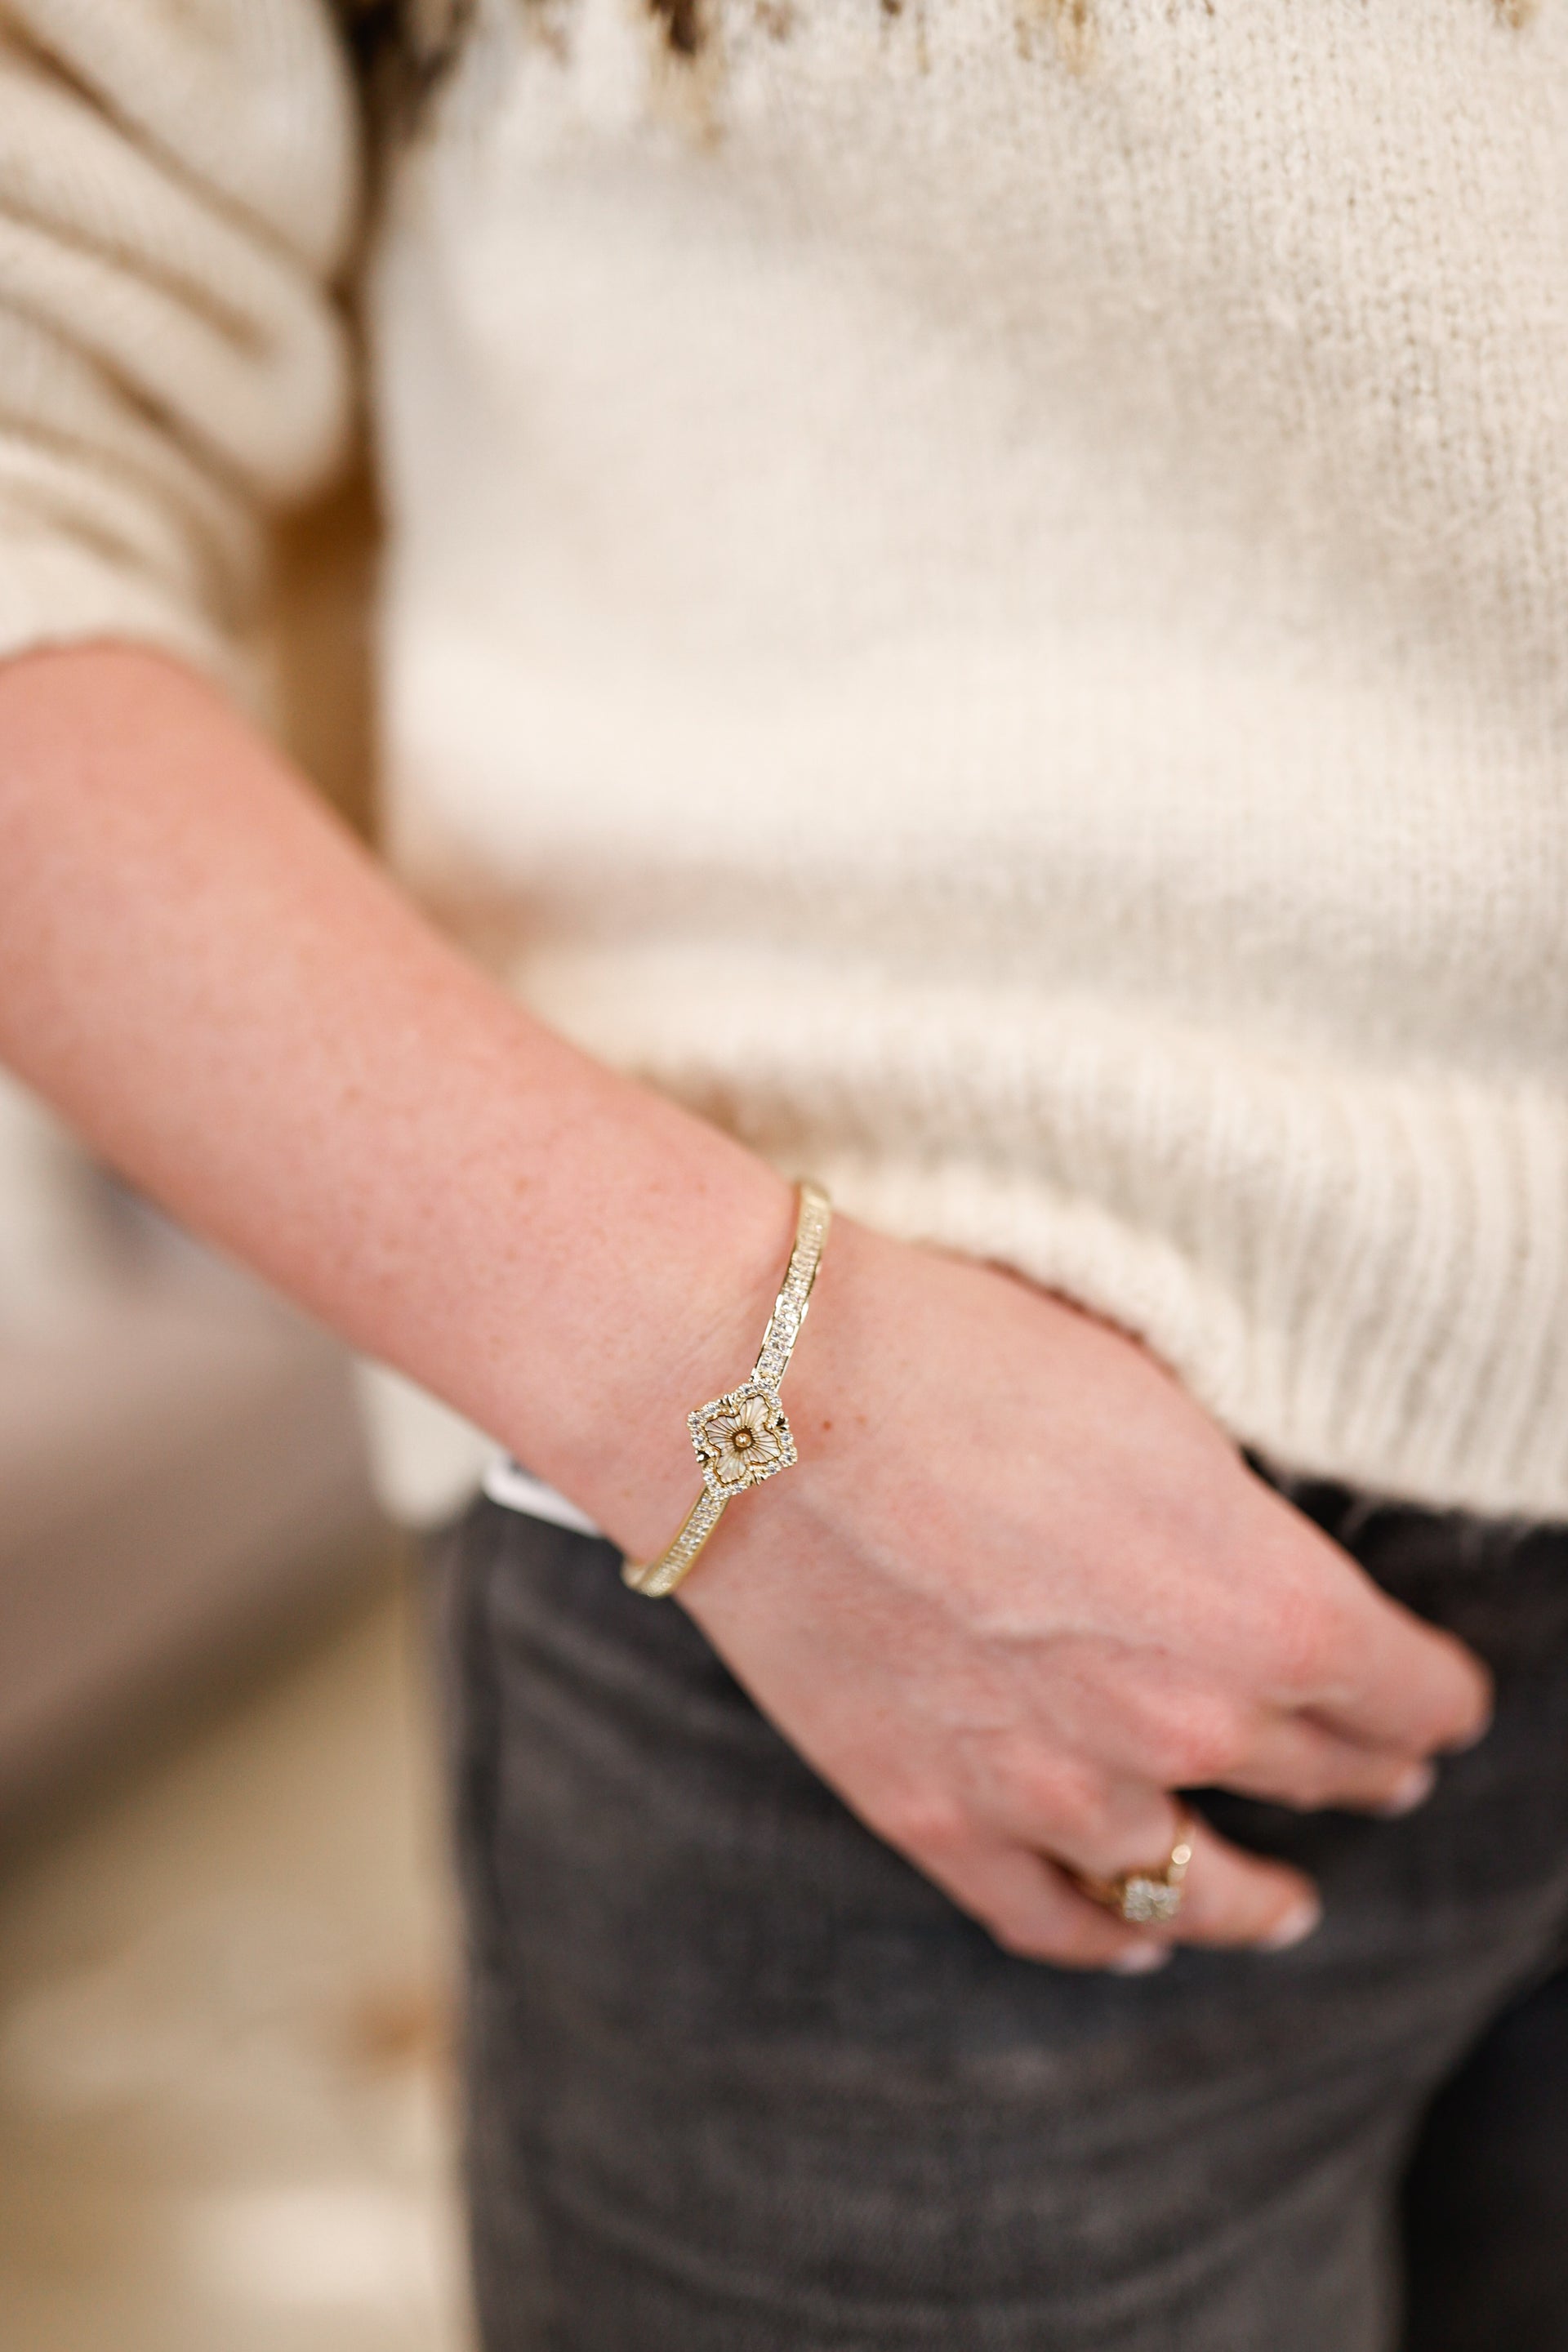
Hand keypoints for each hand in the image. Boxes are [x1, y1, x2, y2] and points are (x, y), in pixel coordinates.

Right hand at [677, 1217, 1492, 1969]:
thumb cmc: (954, 1351)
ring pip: (1200, 1886)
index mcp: (1264, 1604)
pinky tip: (1139, 1937)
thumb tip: (1249, 1551)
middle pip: (1320, 1775)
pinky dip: (1108, 1939)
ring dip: (1261, 1898)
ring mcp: (1052, 1789)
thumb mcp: (1153, 1399)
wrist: (755, 1396)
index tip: (1440, 1698)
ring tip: (1289, 1904)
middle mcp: (1181, 1722)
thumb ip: (1232, 1516)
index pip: (1410, 1691)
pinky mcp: (932, 1815)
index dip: (1437, 1695)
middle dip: (1365, 1770)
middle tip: (1383, 1770)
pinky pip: (1050, 1920)